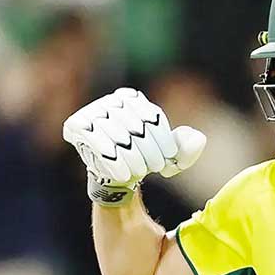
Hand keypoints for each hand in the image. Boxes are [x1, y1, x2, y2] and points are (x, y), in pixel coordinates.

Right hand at [63, 88, 205, 204]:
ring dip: (133, 159)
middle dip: (148, 152)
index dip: (163, 142)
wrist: (118, 170)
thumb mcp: (171, 155)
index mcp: (134, 99)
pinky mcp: (77, 126)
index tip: (166, 159)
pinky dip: (115, 163)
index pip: (152, 119)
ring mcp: (92, 111)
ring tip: (139, 172)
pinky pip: (99, 145)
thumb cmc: (146, 158)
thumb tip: (198, 139)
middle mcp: (111, 100)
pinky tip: (124, 175)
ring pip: (119, 138)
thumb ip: (187, 147)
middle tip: (152, 169)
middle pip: (136, 128)